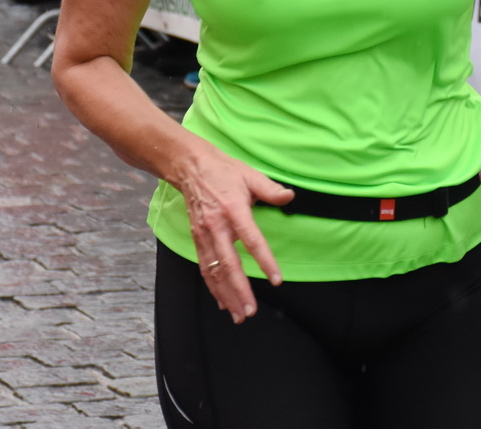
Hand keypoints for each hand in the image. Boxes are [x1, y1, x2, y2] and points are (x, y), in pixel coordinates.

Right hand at [168, 134, 292, 322]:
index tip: (276, 279)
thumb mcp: (250, 175)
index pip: (252, 240)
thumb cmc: (224, 171)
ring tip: (238, 314)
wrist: (190, 167)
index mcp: (233, 210)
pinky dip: (213, 286)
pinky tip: (222, 301)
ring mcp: (204, 235)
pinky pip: (204, 267)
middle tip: (250, 310)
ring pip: (214, 271)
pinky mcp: (196, 239)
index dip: (265, 261)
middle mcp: (216, 226)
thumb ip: (270, 190)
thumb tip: (289, 197)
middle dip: (239, 290)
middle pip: (228, 264)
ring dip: (226, 295)